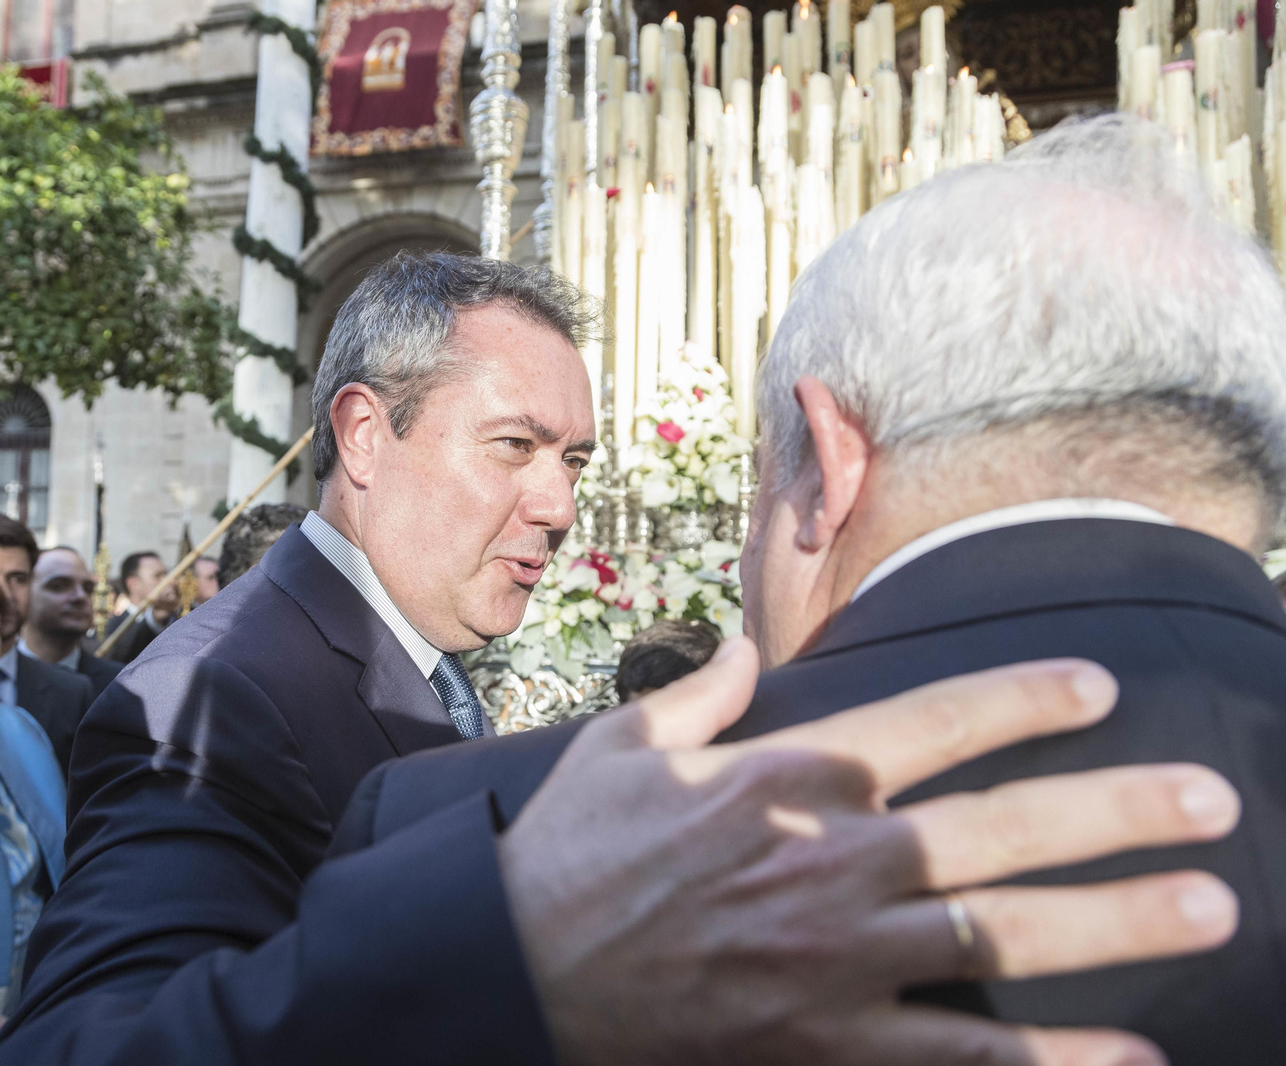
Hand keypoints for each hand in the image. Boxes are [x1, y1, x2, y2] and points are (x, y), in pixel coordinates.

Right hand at [499, 639, 1238, 1065]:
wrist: (519, 970)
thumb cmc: (572, 849)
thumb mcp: (624, 744)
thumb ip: (701, 691)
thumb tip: (748, 648)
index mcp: (789, 773)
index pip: (937, 721)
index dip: (1027, 698)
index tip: (1100, 687)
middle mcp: (834, 860)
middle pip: (1003, 826)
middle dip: (1118, 809)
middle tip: (1213, 801)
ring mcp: (839, 958)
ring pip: (1004, 936)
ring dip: (1115, 921)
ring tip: (1211, 905)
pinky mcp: (827, 1042)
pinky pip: (959, 1057)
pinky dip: (1049, 1064)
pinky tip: (1132, 1060)